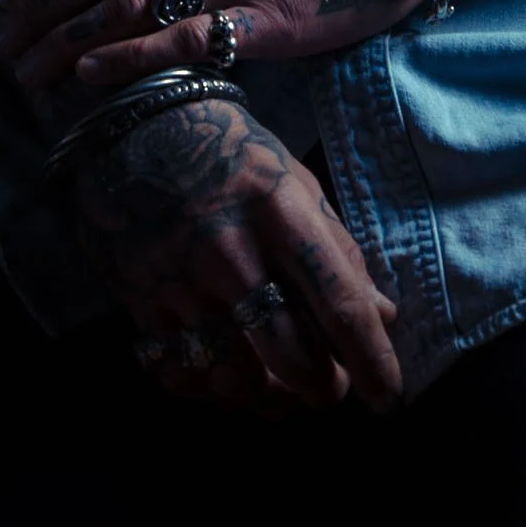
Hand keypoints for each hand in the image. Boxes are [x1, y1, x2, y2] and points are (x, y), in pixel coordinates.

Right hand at [72, 94, 401, 415]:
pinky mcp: (142, 303)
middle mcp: (231, 252)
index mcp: (280, 213)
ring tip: (285, 391)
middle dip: (321, 387)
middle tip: (332, 390)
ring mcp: (181, 282)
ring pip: (237, 377)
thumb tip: (382, 315)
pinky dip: (213, 390)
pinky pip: (183, 373)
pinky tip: (228, 379)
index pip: (337, 302)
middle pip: (290, 355)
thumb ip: (337, 250)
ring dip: (271, 398)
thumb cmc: (231, 153)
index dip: (370, 359)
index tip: (388, 395)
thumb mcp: (295, 182)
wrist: (136, 128)